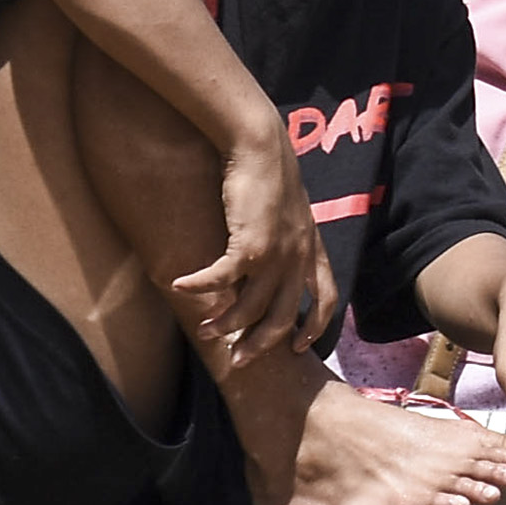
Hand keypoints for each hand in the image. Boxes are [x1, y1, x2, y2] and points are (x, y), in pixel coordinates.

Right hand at [173, 136, 335, 360]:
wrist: (261, 145)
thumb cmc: (270, 171)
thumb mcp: (290, 209)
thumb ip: (287, 236)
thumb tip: (268, 250)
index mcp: (312, 249)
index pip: (324, 299)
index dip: (314, 326)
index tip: (299, 346)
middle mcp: (298, 258)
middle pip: (283, 316)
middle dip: (261, 343)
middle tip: (240, 359)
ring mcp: (276, 255)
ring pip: (251, 307)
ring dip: (226, 324)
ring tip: (206, 333)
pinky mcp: (249, 246)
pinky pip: (222, 279)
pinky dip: (201, 286)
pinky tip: (181, 287)